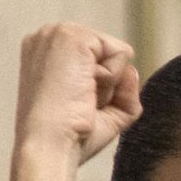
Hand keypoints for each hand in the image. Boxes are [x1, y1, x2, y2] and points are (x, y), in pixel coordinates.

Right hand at [14, 23, 141, 164]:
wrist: (49, 147)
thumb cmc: (68, 139)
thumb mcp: (102, 115)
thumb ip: (122, 91)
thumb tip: (132, 70)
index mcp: (47, 53)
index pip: (98, 60)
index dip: (98, 89)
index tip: (74, 107)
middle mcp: (50, 36)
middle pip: (109, 55)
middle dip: (105, 86)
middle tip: (78, 105)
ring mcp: (59, 33)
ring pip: (117, 54)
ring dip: (107, 85)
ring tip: (79, 98)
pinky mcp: (73, 36)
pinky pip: (122, 54)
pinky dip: (111, 80)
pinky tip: (84, 91)